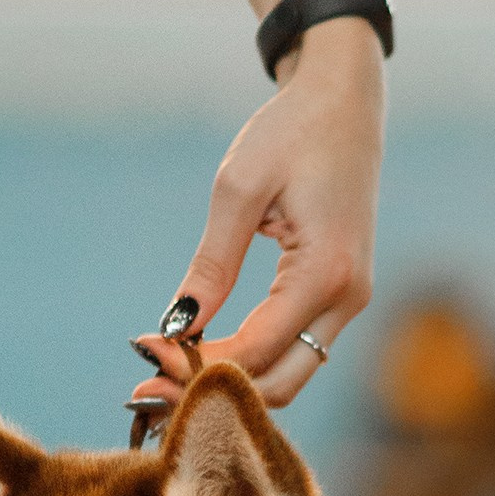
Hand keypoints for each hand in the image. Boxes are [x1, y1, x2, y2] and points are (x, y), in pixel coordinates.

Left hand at [131, 17, 383, 416]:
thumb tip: (175, 329)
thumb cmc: (291, 131)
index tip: (144, 359)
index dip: (197, 366)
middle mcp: (348, 299)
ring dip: (232, 385)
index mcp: (326, 272)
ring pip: (289, 376)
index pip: (256, 349)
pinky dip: (252, 362)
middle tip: (148, 392)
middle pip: (278, 383)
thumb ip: (211, 265)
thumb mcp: (238, 188)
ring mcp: (350, 302)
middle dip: (213, 395)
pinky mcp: (341, 296)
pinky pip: (296, 350)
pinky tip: (204, 357)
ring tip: (167, 378)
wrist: (344, 100)